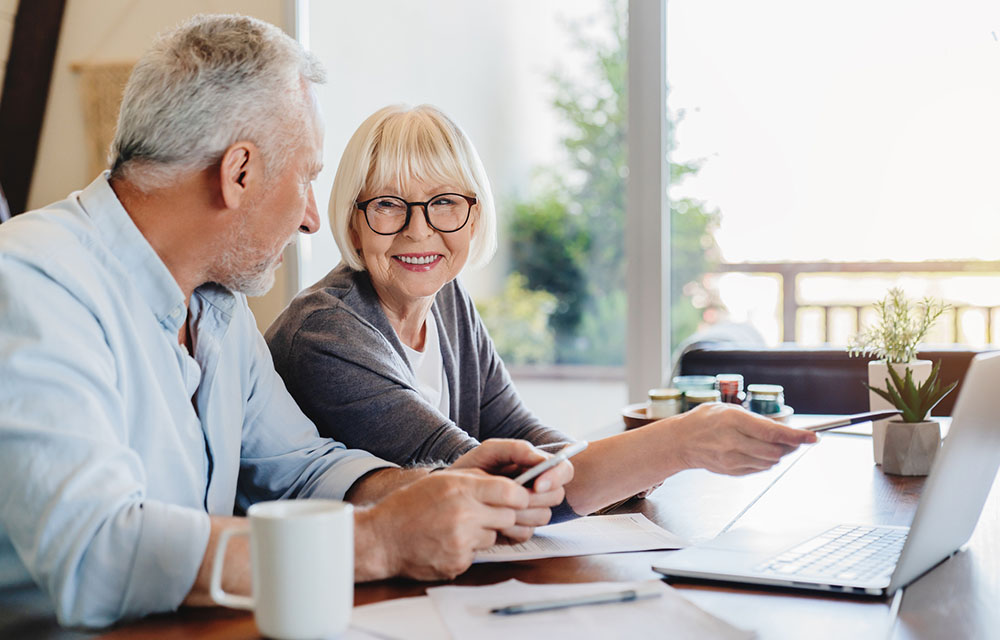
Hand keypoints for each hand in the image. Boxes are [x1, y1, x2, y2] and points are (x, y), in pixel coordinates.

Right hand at [356, 469, 528, 580]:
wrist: (382, 539)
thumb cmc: (409, 506)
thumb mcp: (442, 480)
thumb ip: (476, 480)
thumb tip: (510, 485)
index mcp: (461, 489)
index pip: (512, 493)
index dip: (520, 496)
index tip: (517, 498)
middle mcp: (464, 514)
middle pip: (509, 517)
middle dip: (502, 515)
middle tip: (484, 514)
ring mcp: (461, 541)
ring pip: (494, 537)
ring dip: (483, 533)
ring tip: (457, 527)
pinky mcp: (457, 563)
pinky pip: (477, 555)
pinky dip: (467, 549)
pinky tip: (447, 542)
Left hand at [453, 439, 573, 541]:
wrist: (447, 495)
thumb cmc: (470, 468)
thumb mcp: (490, 452)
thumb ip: (517, 449)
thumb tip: (541, 460)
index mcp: (536, 467)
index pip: (565, 470)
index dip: (556, 477)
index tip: (537, 484)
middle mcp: (537, 489)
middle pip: (557, 496)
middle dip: (536, 498)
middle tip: (513, 496)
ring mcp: (529, 511)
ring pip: (544, 516)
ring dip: (521, 513)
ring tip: (498, 506)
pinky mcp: (518, 530)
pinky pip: (527, 533)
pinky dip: (510, 528)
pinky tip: (494, 521)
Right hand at [673, 403, 816, 474]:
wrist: (680, 441)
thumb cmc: (705, 420)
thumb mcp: (728, 409)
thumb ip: (755, 420)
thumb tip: (784, 432)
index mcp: (732, 420)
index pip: (772, 432)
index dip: (796, 436)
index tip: (813, 437)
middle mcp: (732, 441)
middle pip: (775, 450)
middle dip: (789, 446)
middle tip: (794, 439)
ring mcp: (731, 459)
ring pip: (770, 462)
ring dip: (777, 454)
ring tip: (768, 443)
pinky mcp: (731, 471)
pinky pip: (759, 469)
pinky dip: (764, 461)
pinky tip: (754, 451)